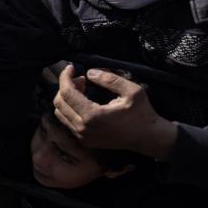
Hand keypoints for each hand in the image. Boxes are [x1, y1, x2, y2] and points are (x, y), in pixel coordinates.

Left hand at [52, 65, 176, 158]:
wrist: (148, 138)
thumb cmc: (142, 114)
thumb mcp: (132, 91)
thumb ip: (109, 79)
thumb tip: (90, 72)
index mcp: (92, 116)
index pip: (66, 93)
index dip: (65, 77)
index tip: (70, 67)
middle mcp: (83, 128)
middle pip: (59, 102)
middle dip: (66, 86)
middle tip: (81, 79)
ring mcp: (82, 136)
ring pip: (60, 113)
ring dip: (67, 98)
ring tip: (83, 89)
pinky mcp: (84, 140)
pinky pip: (67, 122)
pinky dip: (70, 108)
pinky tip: (84, 101)